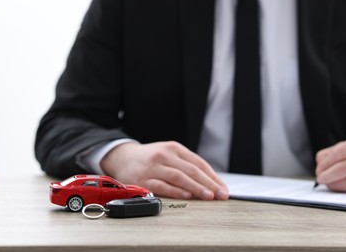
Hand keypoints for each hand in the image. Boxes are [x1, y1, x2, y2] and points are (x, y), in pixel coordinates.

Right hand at [100, 141, 228, 199]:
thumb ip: (186, 165)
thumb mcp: (168, 154)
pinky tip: (188, 197)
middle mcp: (164, 155)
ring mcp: (153, 167)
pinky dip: (176, 191)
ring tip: (209, 197)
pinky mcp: (143, 179)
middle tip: (221, 195)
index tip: (223, 188)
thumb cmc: (150, 158)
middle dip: (209, 183)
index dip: (213, 177)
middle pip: (191, 170)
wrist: (121, 157)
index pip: (198, 163)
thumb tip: (209, 184)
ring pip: (179, 177)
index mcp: (174, 148)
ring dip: (196, 188)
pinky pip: (162, 186)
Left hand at [315, 134, 345, 191]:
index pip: (339, 153)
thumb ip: (337, 151)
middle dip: (326, 175)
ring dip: (333, 184)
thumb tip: (320, 164)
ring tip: (328, 182)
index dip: (325, 163)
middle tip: (320, 177)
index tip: (319, 168)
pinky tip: (340, 186)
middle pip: (341, 169)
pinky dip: (344, 190)